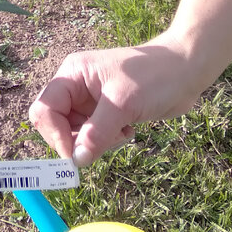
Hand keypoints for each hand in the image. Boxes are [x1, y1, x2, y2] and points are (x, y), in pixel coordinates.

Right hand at [28, 38, 204, 166]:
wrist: (186, 70)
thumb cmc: (153, 77)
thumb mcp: (122, 104)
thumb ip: (96, 133)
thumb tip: (76, 161)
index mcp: (72, 75)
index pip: (45, 109)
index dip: (55, 134)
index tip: (75, 156)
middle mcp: (76, 86)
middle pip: (56, 124)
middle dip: (77, 139)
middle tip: (102, 144)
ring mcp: (90, 100)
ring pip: (76, 134)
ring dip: (97, 141)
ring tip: (122, 132)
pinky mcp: (106, 112)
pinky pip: (94, 136)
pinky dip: (108, 140)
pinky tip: (128, 129)